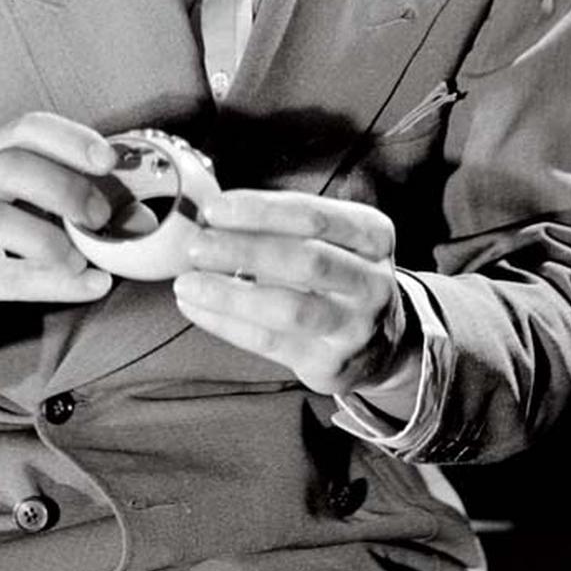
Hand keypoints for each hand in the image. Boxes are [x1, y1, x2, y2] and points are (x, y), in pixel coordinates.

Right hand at [0, 112, 118, 340]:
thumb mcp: (18, 197)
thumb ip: (64, 187)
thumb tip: (132, 198)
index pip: (27, 129)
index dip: (70, 139)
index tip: (108, 160)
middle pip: (12, 167)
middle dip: (65, 187)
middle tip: (101, 215)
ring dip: (52, 238)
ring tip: (85, 257)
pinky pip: (7, 276)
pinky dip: (55, 282)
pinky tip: (90, 284)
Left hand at [172, 190, 410, 397]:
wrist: (382, 343)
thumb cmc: (340, 278)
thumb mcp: (333, 241)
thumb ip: (284, 227)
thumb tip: (213, 217)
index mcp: (372, 235)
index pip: (314, 216)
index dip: (261, 211)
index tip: (216, 208)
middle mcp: (372, 280)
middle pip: (304, 261)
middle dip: (244, 250)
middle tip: (197, 245)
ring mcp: (355, 326)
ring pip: (287, 308)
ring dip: (230, 294)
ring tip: (188, 282)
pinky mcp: (330, 362)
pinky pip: (270, 342)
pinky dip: (227, 323)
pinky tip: (198, 308)